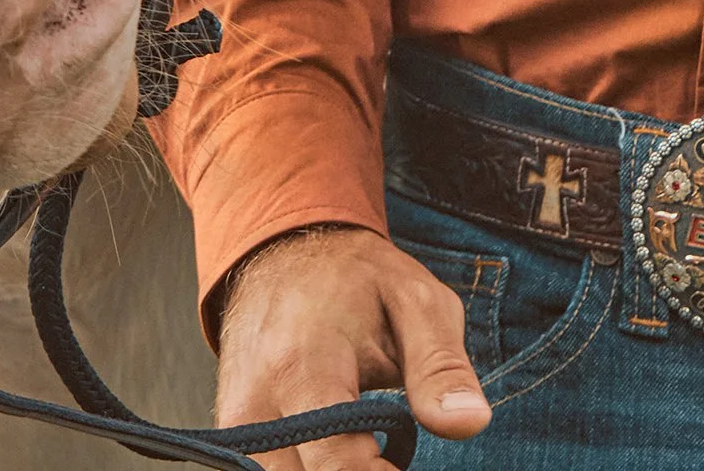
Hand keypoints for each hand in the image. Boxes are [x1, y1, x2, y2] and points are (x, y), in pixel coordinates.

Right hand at [216, 223, 491, 470]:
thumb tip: (471, 422)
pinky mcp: (232, 439)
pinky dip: (311, 470)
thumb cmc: (359, 281)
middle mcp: (255, 407)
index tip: (406, 461)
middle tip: (392, 451)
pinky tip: (340, 452)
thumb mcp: (416, 301)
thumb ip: (440, 367)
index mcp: (303, 368)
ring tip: (368, 447)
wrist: (285, 254)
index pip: (337, 465)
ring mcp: (235, 428)